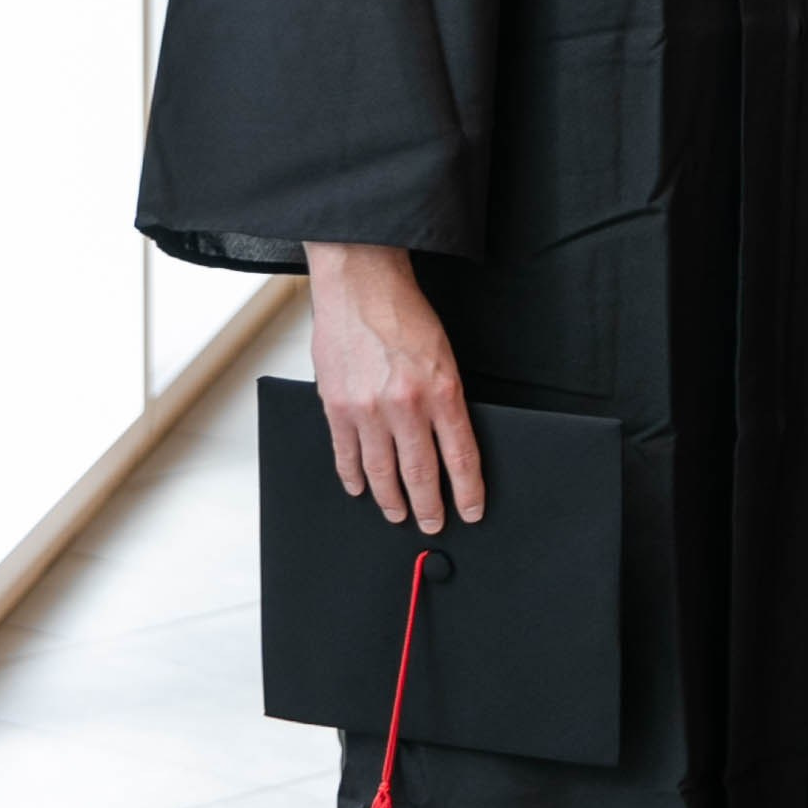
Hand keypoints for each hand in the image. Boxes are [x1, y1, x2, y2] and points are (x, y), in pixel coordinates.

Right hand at [304, 243, 483, 535]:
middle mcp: (405, 404)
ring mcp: (366, 408)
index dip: (467, 491)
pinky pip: (345, 453)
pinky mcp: (336, 404)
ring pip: (381, 472)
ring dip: (391, 500)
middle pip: (421, 473)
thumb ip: (445, 400)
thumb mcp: (445, 355)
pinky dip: (353, 476)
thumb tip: (449, 442)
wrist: (361, 283)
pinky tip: (360, 488)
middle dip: (429, 506)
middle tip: (433, 523)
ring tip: (398, 514)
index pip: (461, 456)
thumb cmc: (405, 314)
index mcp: (441, 391)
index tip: (471, 512)